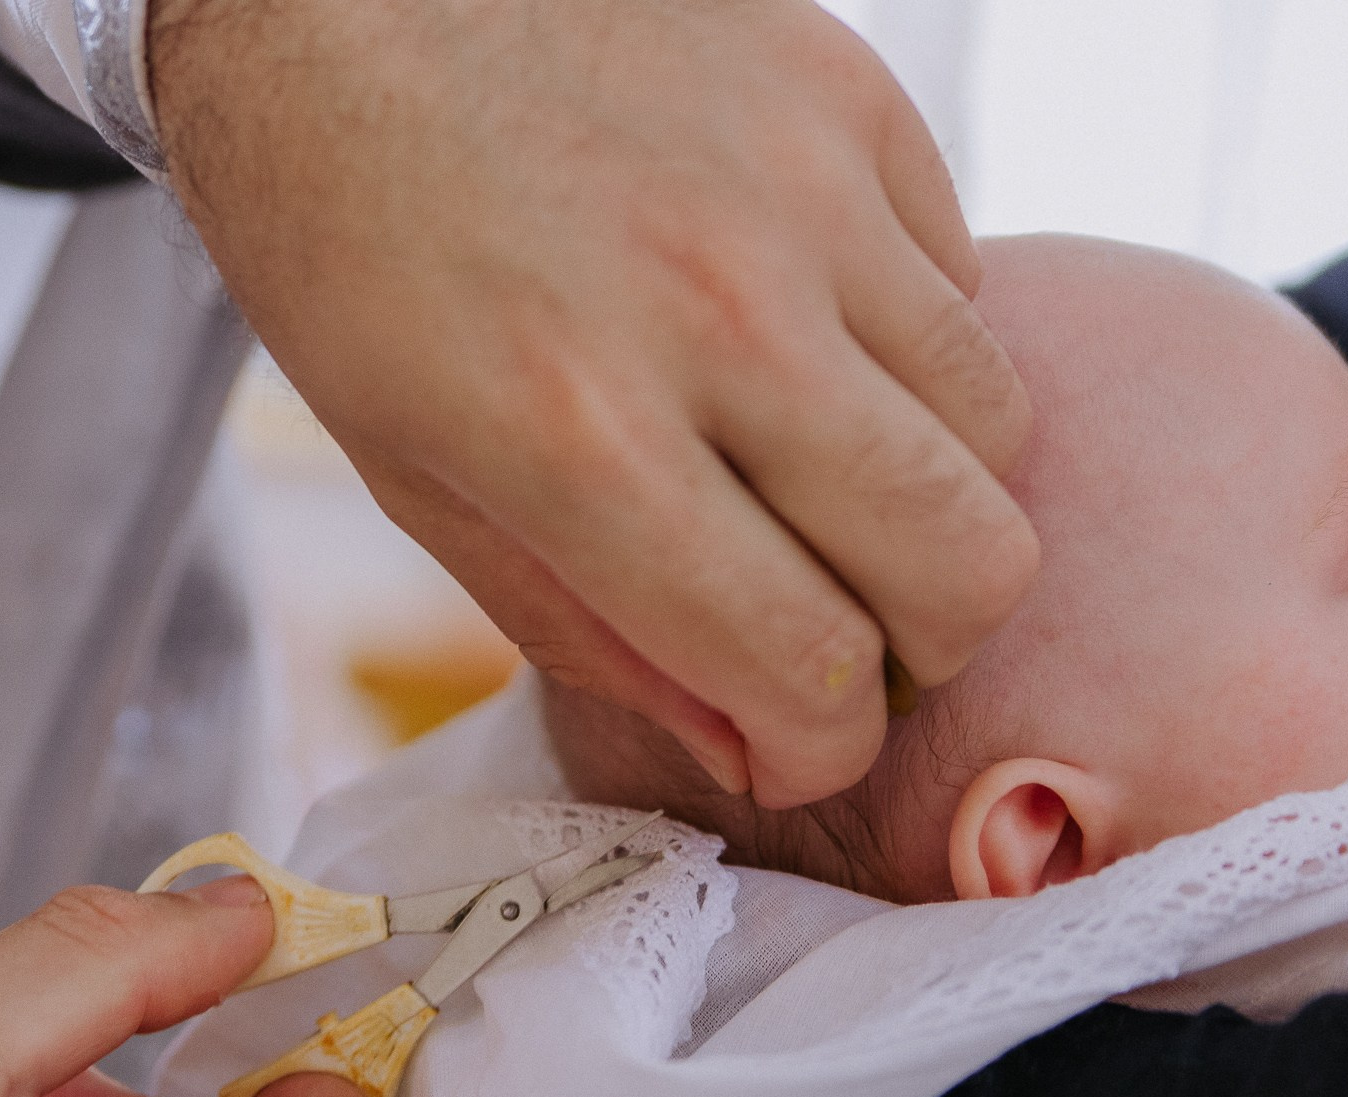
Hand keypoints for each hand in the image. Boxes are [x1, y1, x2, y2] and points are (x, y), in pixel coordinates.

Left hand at [147, 0, 1036, 808]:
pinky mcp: (849, 99)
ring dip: (929, 491)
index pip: (813, 669)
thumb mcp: (420, 475)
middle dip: (925, 644)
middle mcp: (721, 315)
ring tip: (826, 470)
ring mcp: (804, 195)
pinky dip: (908, 342)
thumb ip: (594, 630)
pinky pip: (962, 286)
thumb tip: (755, 742)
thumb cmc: (349, 237)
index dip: (828, 745)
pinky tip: (806, 326)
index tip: (805, 735)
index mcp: (582, 439)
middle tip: (853, 627)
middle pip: (967, 564)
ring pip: (997, 429)